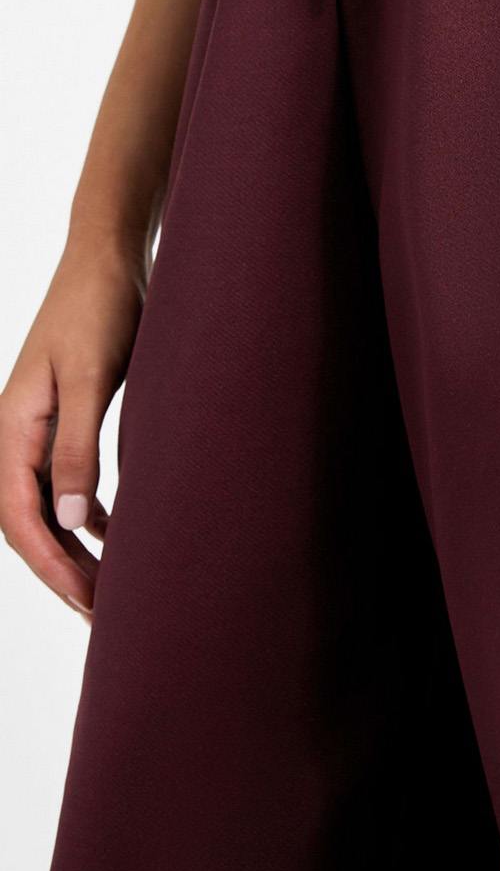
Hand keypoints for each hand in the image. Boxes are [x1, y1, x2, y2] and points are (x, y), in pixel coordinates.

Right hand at [0, 232, 145, 619]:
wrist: (111, 256)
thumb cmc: (100, 307)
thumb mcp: (90, 377)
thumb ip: (77, 446)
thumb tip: (72, 520)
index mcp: (12, 425)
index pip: (19, 516)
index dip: (50, 564)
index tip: (87, 600)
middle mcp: (18, 432)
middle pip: (27, 521)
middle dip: (60, 569)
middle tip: (101, 614)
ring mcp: (40, 425)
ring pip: (47, 506)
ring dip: (73, 549)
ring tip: (108, 590)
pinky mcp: (68, 417)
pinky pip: (67, 482)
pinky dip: (88, 515)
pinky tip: (116, 535)